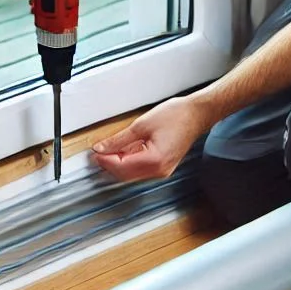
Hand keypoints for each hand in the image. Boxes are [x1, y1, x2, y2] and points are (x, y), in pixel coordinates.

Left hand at [91, 96, 208, 181]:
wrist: (196, 114)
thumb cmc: (176, 116)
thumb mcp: (142, 124)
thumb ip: (119, 139)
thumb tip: (102, 148)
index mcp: (154, 160)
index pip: (121, 167)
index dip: (105, 160)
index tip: (94, 152)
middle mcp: (159, 170)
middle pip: (125, 175)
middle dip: (109, 164)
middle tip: (98, 151)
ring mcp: (162, 170)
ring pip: (131, 174)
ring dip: (118, 164)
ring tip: (108, 150)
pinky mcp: (163, 166)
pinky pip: (140, 169)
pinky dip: (129, 162)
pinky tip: (123, 151)